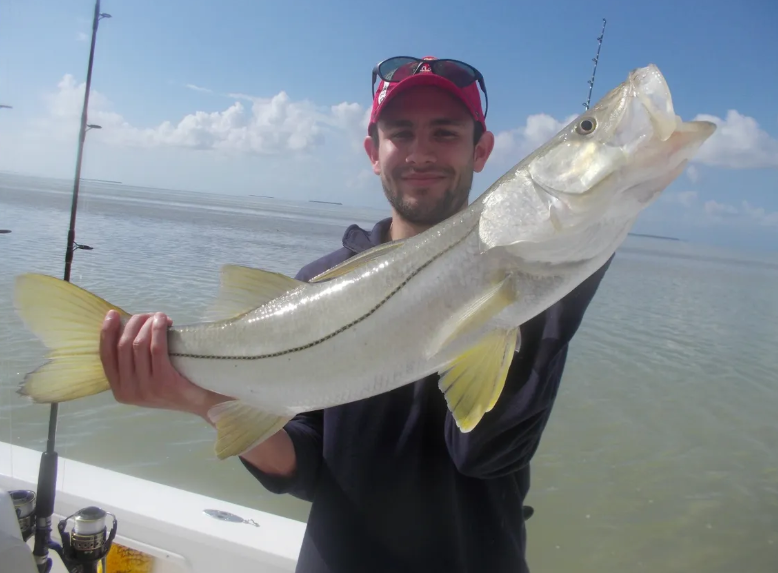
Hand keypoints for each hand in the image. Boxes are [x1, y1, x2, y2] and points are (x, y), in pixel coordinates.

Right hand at [99, 310, 227, 419]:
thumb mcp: (146, 380)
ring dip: (147, 324)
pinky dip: (158, 330)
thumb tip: (130, 327)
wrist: (202, 402)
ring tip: (158, 316)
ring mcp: (146, 388)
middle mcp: (129, 391)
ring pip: (139, 344)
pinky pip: (156, 348)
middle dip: (133, 324)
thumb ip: (133, 363)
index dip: (106, 332)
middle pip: (123, 346)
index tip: (112, 314)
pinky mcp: (164, 382)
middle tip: (147, 315)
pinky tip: (163, 321)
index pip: (106, 356)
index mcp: (120, 390)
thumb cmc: (174, 386)